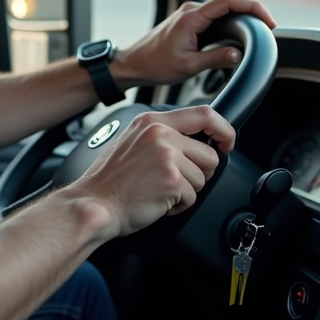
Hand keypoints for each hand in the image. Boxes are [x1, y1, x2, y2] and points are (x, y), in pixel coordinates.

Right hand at [73, 106, 235, 239]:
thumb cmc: (109, 181)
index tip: (226, 142)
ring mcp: (167, 156)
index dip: (223, 129)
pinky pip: (193, 197)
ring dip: (186, 191)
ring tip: (158, 190)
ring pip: (202, 178)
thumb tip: (192, 142)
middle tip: (175, 181)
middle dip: (199, 173)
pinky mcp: (172, 180)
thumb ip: (161, 136)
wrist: (94, 204)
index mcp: (151, 121)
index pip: (204, 113)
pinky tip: (156, 201)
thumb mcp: (132, 142)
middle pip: (209, 154)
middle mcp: (160, 134)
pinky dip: (178, 205)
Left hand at [112, 0, 275, 87]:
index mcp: (191, 17)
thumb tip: (239, 55)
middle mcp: (191, 10)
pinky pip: (215, 17)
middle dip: (252, 12)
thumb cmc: (155, 64)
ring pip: (223, 10)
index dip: (253, 7)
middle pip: (229, 3)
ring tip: (257, 32)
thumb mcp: (189, 65)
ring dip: (241, 18)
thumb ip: (216, 59)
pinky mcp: (190, 21)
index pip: (228, 1)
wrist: (134, 64)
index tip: (268, 21)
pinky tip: (239, 34)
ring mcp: (190, 14)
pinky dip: (230, 23)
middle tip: (268, 29)